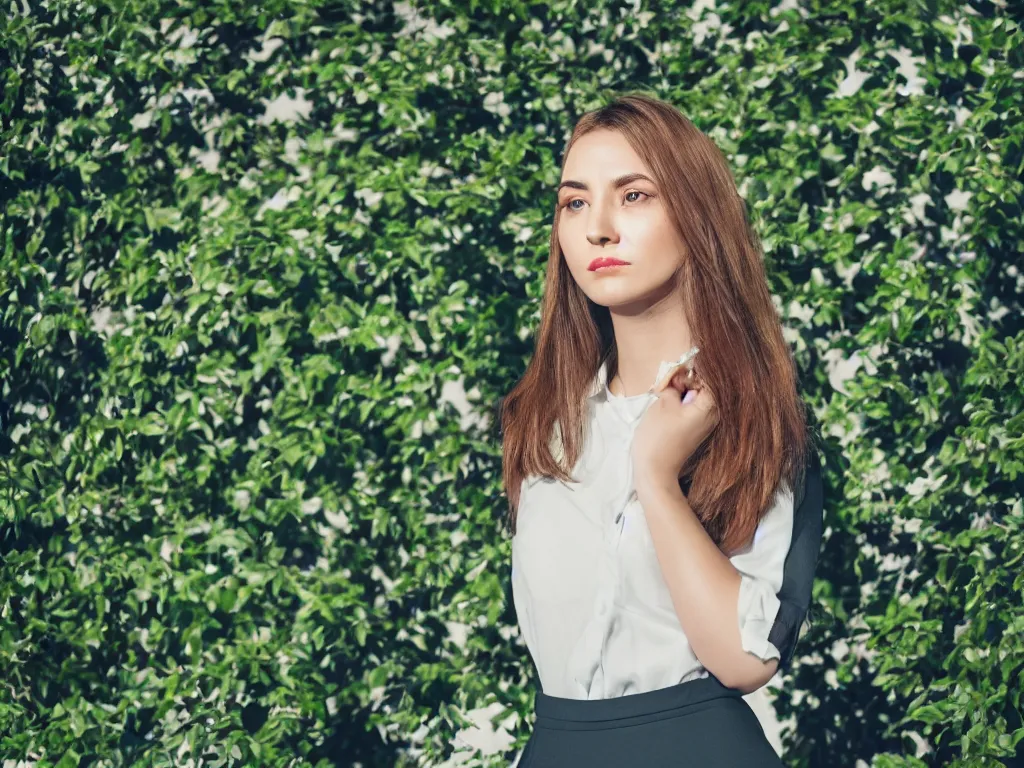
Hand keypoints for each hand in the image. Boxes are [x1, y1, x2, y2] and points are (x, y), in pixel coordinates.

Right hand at [631, 365, 718, 494]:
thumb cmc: (658, 436)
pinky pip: (694, 409)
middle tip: (668, 384)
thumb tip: (679, 381)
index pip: (709, 377)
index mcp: (710, 407)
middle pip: (705, 387)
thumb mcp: (663, 402)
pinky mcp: (697, 431)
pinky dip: (683, 403)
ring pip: (698, 397)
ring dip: (683, 392)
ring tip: (666, 393)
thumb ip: (674, 385)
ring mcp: (706, 425)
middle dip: (687, 381)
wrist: (655, 471)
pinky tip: (669, 405)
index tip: (676, 375)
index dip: (692, 372)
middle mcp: (714, 416)